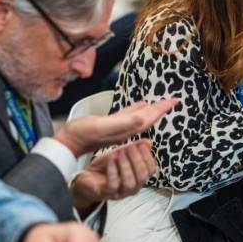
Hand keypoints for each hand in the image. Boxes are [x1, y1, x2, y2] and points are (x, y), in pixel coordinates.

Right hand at [55, 99, 177, 156]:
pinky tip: (140, 104)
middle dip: (160, 109)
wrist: (68, 142)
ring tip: (160, 103)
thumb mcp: (102, 126)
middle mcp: (125, 129)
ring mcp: (118, 127)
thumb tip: (142, 117)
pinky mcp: (109, 124)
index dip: (161, 109)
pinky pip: (128, 115)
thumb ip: (123, 122)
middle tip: (173, 100)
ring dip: (150, 109)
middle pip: (148, 117)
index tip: (175, 101)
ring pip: (139, 116)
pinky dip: (136, 109)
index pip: (149, 118)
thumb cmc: (82, 134)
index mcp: (127, 129)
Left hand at [71, 139, 155, 211]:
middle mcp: (131, 187)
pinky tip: (111, 161)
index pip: (151, 170)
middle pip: (142, 177)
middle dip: (138, 161)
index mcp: (137, 177)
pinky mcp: (105, 194)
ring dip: (126, 167)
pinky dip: (113, 172)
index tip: (141, 145)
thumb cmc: (104, 167)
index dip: (148, 158)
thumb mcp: (119, 154)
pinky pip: (113, 186)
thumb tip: (148, 142)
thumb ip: (133, 149)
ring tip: (120, 154)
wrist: (85, 178)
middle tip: (131, 148)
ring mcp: (119, 193)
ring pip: (130, 184)